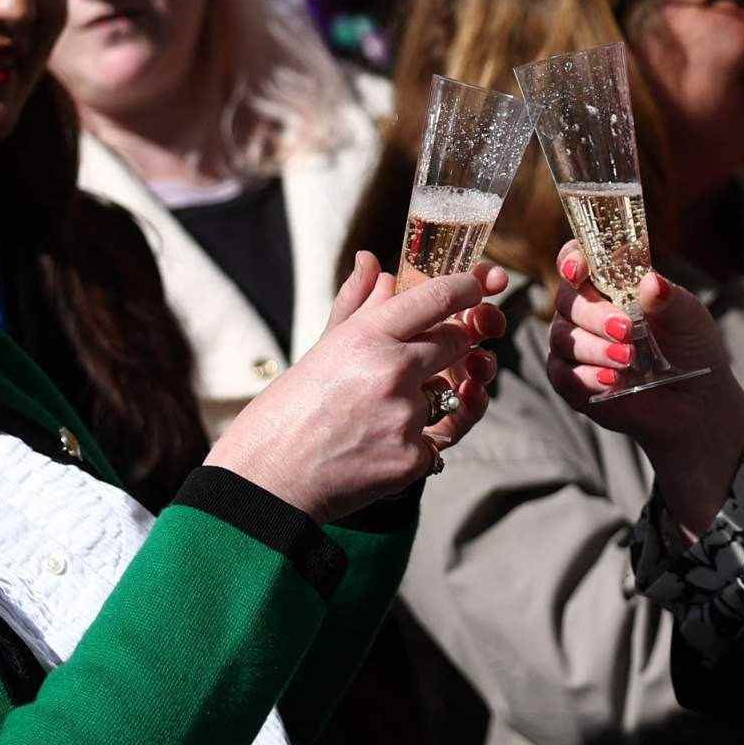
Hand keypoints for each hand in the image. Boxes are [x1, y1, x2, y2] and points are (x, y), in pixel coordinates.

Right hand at [206, 255, 505, 521]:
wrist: (265, 483)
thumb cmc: (284, 414)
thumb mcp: (319, 351)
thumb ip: (356, 305)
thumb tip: (374, 262)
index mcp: (366, 337)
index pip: (437, 297)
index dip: (466, 288)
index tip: (478, 286)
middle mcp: (392, 370)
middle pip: (457, 342)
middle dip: (452, 346)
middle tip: (425, 359)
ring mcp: (406, 415)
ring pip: (447, 395)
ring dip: (425, 403)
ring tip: (378, 416)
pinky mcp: (413, 458)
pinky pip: (438, 442)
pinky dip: (415, 446)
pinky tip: (376, 449)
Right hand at [543, 239, 743, 541]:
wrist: (699, 410)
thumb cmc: (696, 355)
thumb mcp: (690, 320)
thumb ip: (668, 298)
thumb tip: (650, 282)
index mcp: (611, 290)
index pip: (579, 264)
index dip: (574, 259)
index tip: (581, 260)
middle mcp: (586, 317)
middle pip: (562, 301)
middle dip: (589, 312)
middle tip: (624, 326)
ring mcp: (575, 353)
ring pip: (558, 339)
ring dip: (591, 347)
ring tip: (629, 360)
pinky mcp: (574, 389)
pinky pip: (562, 378)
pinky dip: (586, 379)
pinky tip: (613, 384)